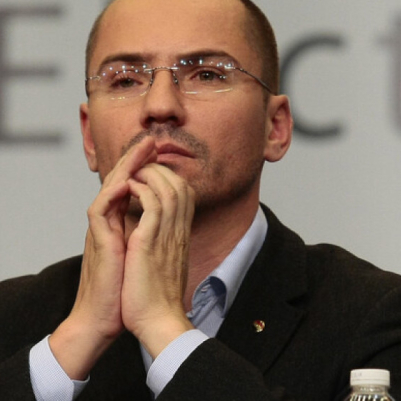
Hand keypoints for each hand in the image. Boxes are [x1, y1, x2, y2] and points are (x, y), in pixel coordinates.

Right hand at [49, 137, 158, 378]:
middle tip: (152, 140)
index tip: (164, 154)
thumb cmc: (133, 292)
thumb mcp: (149, 254)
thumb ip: (154, 234)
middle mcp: (111, 225)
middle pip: (121, 183)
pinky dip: (114, 193)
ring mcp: (102, 232)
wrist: (114, 319)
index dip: (147, 170)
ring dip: (125, 167)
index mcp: (124, 226)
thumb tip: (172, 222)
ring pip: (109, 189)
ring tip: (141, 149)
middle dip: (136, 160)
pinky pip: (101, 210)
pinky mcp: (99, 242)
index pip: (134, 189)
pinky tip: (128, 181)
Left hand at [121, 155, 196, 357]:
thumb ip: (162, 245)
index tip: (150, 170)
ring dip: (150, 174)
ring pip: (169, 188)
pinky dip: (140, 190)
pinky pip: (153, 204)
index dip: (169, 176)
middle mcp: (179, 231)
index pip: (184, 194)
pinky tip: (129, 188)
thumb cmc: (154, 298)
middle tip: (140, 164)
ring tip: (134, 172)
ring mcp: (167, 235)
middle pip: (180, 184)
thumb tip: (151, 234)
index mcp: (181, 236)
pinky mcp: (151, 242)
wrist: (156, 321)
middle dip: (160, 168)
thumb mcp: (162, 263)